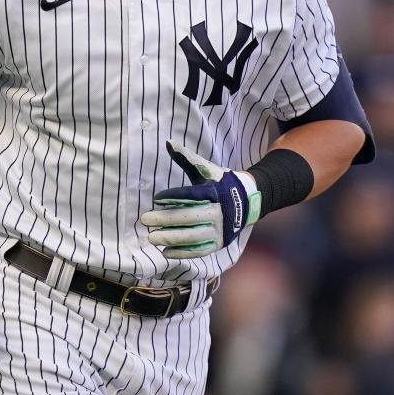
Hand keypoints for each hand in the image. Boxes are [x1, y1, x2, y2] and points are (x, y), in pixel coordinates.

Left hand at [140, 140, 261, 258]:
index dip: (173, 197)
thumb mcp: (207, 170)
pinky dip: (182, 252)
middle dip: (166, 219)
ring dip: (171, 238)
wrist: (248, 201)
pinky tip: (165, 251)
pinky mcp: (219, 243)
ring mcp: (220, 230)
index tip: (156, 198)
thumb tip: (168, 142)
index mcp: (216, 192)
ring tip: (151, 237)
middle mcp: (219, 212)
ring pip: (193, 236)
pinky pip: (199, 250)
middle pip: (190, 217)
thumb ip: (187, 159)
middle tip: (145, 219)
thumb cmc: (221, 183)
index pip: (192, 195)